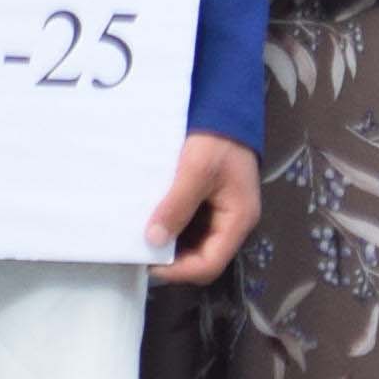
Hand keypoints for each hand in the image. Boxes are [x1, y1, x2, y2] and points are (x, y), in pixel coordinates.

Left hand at [146, 134, 262, 286]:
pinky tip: (153, 222)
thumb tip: (154, 240)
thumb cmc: (216, 139)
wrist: (225, 107)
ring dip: (171, 245)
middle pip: (203, 259)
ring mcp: (223, 213)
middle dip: (173, 261)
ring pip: (195, 244)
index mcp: (238, 220)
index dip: (179, 271)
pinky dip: (172, 229)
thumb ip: (177, 206)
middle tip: (140, 253)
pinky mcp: (211, 203)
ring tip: (143, 239)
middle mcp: (234, 223)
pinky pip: (191, 227)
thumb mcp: (195, 170)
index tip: (148, 263)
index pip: (210, 265)